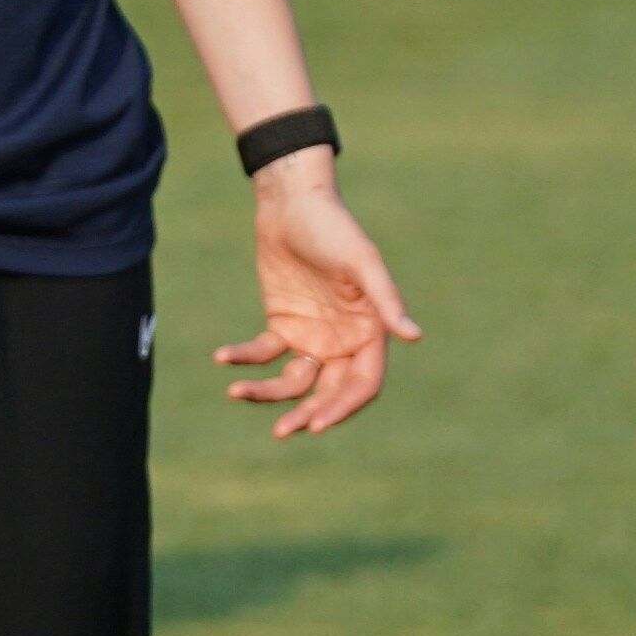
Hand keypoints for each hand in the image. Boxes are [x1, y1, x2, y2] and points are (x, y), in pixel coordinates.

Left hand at [216, 160, 416, 440]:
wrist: (291, 204)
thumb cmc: (333, 228)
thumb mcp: (360, 261)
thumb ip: (385, 300)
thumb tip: (413, 336)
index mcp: (370, 331)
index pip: (363, 384)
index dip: (343, 407)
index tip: (316, 425)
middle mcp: (344, 341)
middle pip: (329, 393)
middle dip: (306, 414)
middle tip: (281, 431)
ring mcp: (312, 337)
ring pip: (294, 382)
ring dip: (268, 394)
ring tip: (236, 394)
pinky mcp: (281, 326)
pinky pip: (263, 354)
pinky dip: (244, 358)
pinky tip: (222, 357)